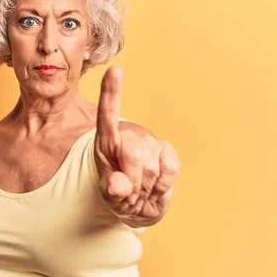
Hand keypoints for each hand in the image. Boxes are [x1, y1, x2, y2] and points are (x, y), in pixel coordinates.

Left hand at [94, 66, 179, 226]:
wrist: (139, 207)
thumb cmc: (119, 195)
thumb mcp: (109, 196)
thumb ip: (112, 190)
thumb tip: (118, 186)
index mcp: (106, 142)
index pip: (107, 115)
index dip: (112, 93)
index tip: (115, 70)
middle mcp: (128, 137)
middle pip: (133, 152)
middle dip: (131, 181)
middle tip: (128, 194)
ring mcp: (149, 143)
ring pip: (152, 165)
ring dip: (146, 187)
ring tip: (140, 192)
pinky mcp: (168, 152)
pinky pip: (170, 169)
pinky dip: (163, 186)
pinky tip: (155, 188)